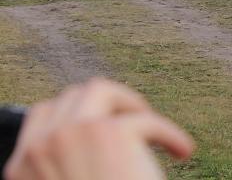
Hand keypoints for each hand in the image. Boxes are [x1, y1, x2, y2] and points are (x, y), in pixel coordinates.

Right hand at [4, 78, 194, 179]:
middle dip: (107, 105)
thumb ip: (67, 166)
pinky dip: (170, 134)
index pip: (43, 115)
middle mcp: (42, 145)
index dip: (77, 114)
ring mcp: (73, 133)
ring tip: (151, 127)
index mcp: (23, 166)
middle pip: (73, 97)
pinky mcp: (111, 132)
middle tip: (134, 126)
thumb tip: (96, 138)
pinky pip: (146, 118)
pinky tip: (183, 151)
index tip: (105, 125)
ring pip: (101, 89)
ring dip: (129, 103)